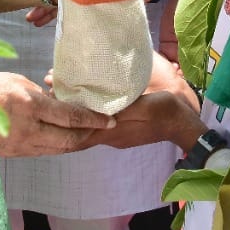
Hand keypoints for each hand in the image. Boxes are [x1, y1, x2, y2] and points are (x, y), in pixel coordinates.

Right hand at [0, 71, 114, 156]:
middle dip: (88, 135)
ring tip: (84, 133)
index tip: (110, 120)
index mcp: (30, 107)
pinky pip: (41, 152)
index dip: (93, 119)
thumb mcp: (19, 83)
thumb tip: (59, 106)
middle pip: (68, 140)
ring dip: (72, 142)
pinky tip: (59, 137)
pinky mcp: (12, 154)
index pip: (71, 118)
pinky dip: (54, 145)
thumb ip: (42, 96)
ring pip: (56, 149)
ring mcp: (19, 147)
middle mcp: (27, 131)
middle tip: (101, 128)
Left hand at [49, 51, 200, 150]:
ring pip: (88, 127)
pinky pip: (97, 125)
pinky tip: (84, 103)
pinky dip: (86, 115)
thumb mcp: (141, 105)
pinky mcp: (122, 131)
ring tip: (61, 94)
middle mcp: (109, 137)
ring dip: (74, 114)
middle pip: (79, 129)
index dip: (62, 118)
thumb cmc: (163, 111)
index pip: (78, 131)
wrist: (182, 123)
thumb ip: (118, 109)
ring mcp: (115, 136)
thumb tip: (91, 109)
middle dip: (64, 114)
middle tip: (49, 92)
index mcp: (110, 132)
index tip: (48, 99)